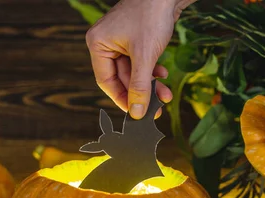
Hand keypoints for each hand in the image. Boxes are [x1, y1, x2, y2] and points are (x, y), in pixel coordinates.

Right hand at [85, 0, 195, 118]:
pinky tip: (163, 74)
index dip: (122, 99)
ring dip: (150, 84)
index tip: (135, 114)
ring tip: (165, 95)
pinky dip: (151, 70)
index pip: (106, 81)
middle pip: (122, 78)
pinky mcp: (135, 38)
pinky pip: (140, 61)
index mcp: (98, 44)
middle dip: (141, 92)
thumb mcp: (145, 56)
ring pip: (134, 71)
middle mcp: (105, 43)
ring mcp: (120, 40)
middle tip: (157, 109)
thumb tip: (136, 112)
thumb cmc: (151, 16)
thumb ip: (140, 86)